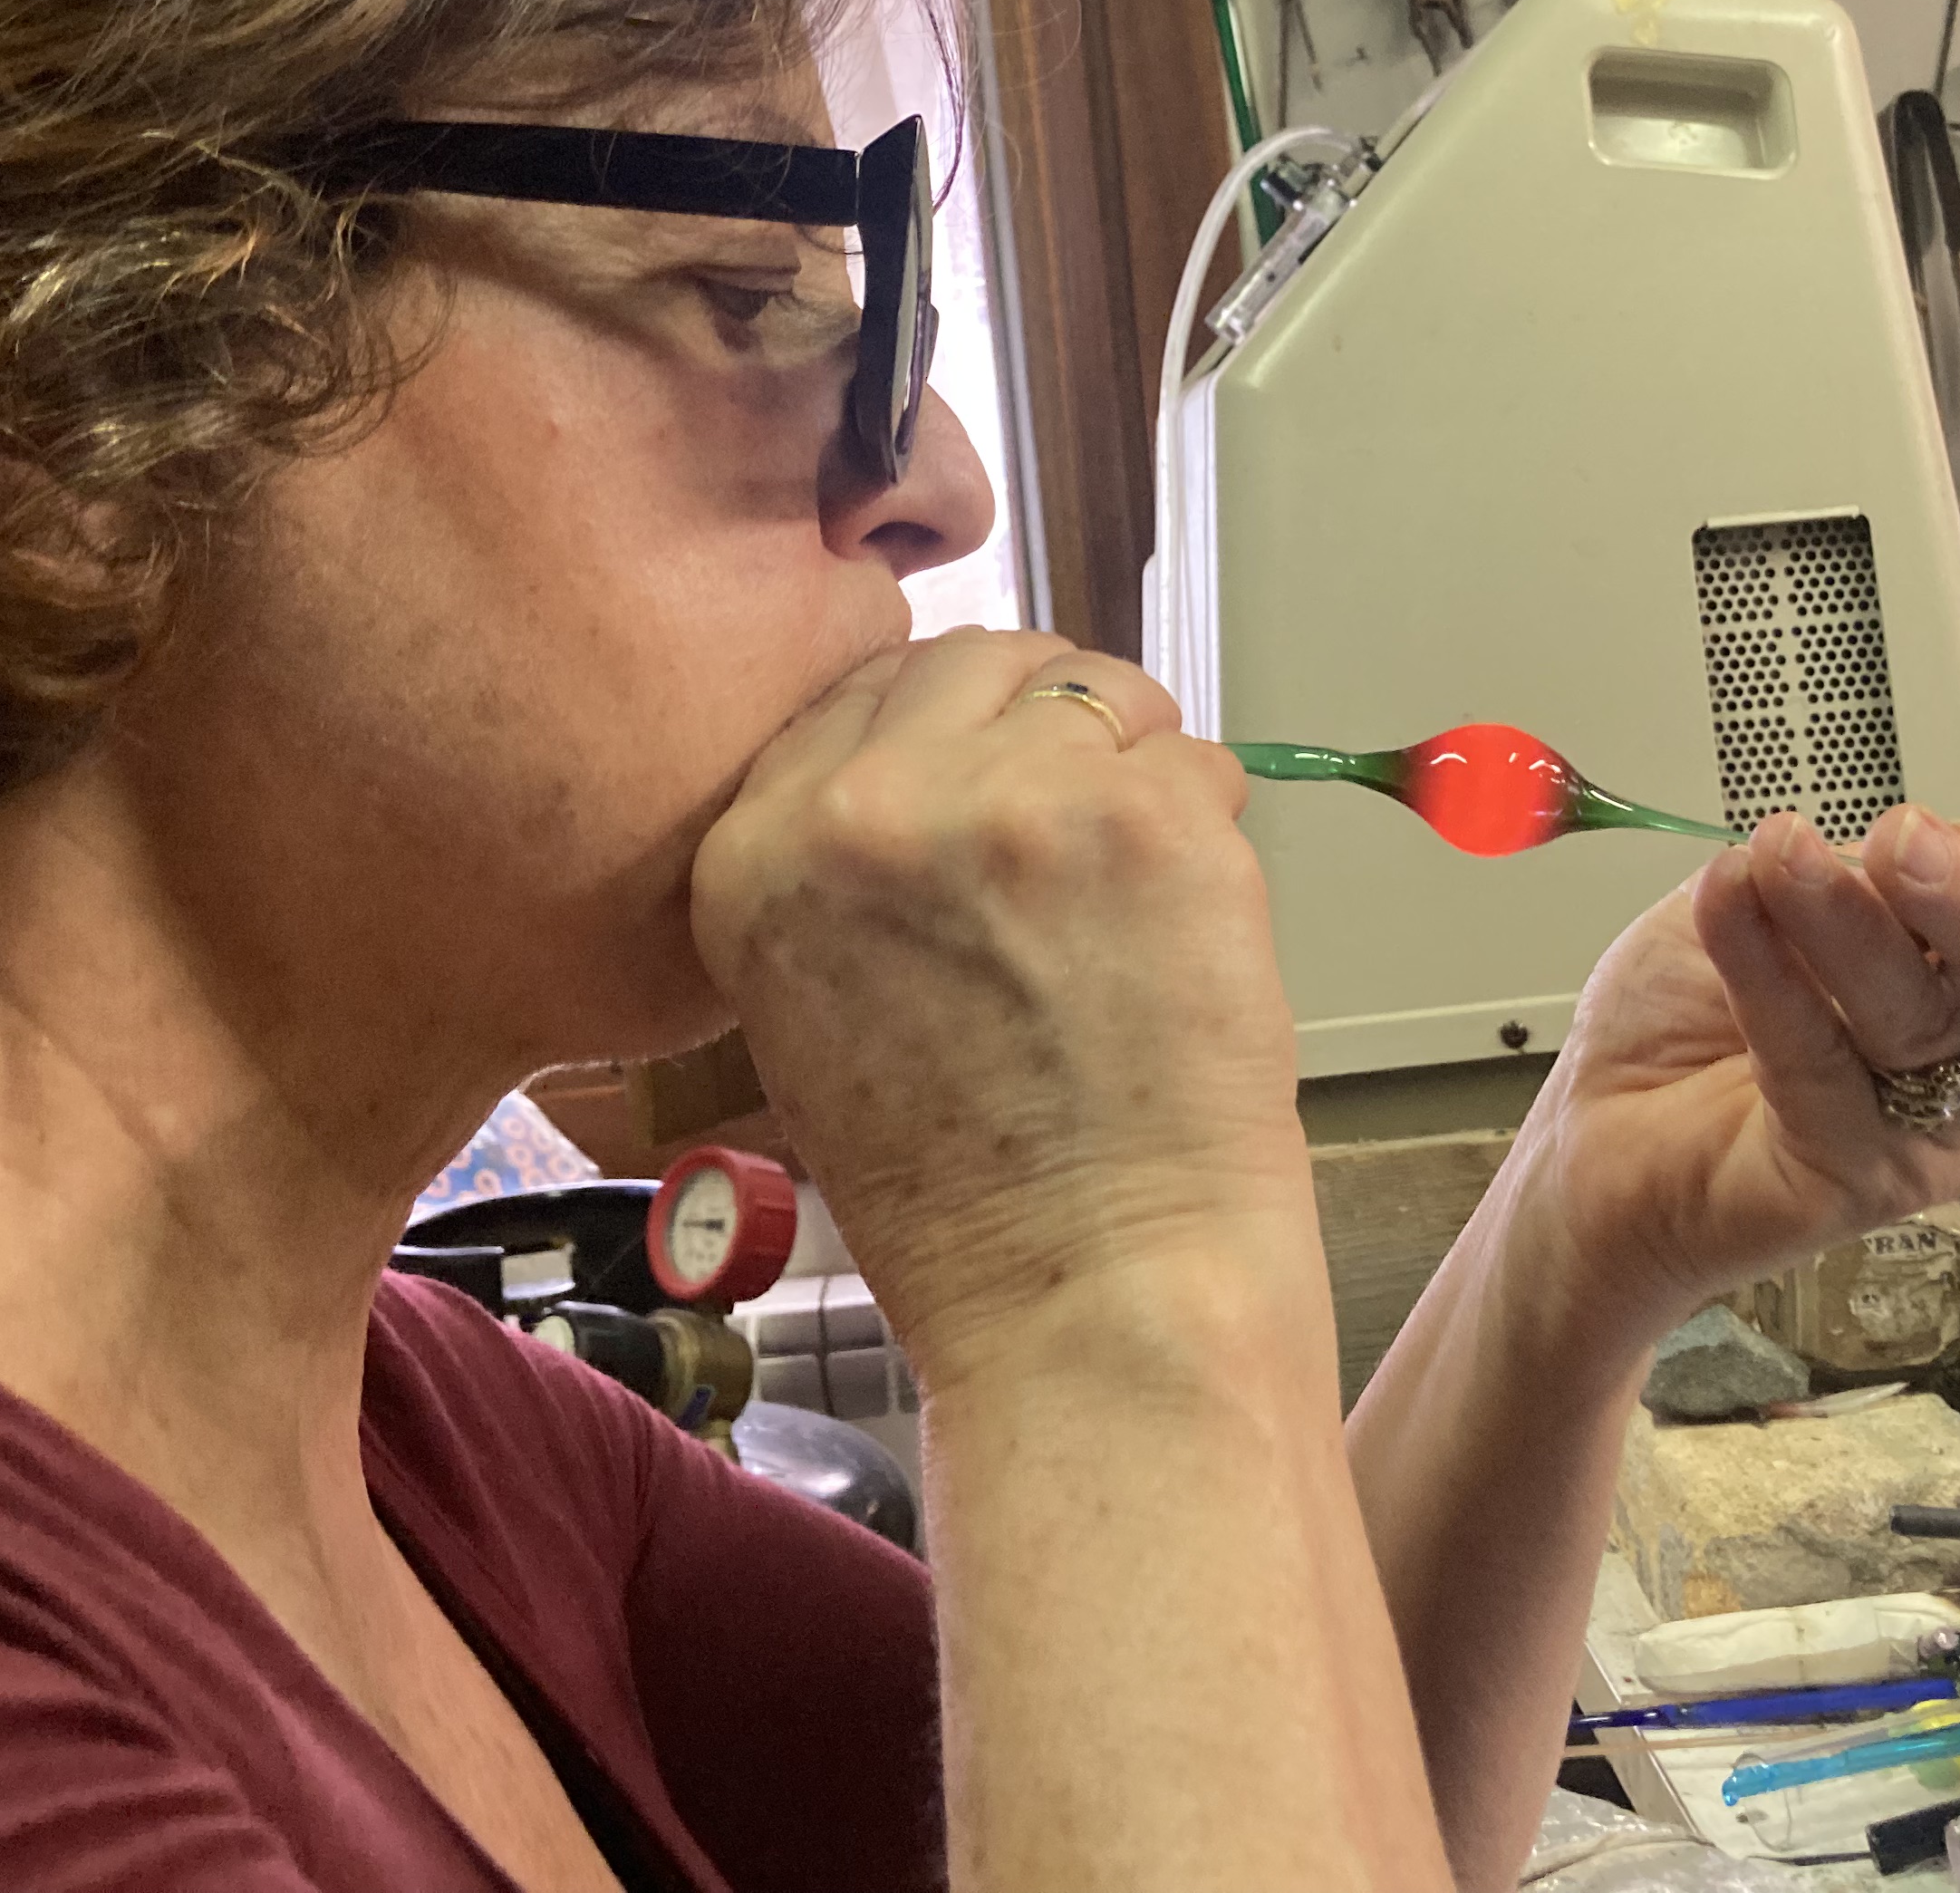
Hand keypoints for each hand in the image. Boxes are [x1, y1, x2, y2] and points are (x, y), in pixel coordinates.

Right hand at [689, 629, 1315, 1389]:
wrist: (1086, 1298)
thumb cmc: (967, 1197)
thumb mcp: (815, 1008)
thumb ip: (851, 864)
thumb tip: (947, 752)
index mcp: (752, 854)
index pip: (859, 688)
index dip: (950, 728)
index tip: (994, 779)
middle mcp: (861, 808)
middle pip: (978, 660)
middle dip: (1044, 725)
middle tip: (1085, 839)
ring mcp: (1008, 800)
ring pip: (1100, 692)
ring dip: (1133, 772)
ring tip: (1131, 906)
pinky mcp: (1141, 817)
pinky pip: (1195, 760)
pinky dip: (1208, 833)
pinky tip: (1183, 939)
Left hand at [1509, 792, 1959, 1348]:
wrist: (1597, 1139)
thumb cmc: (1698, 1019)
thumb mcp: (1787, 900)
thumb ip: (1858, 872)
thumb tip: (1901, 835)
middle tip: (1902, 838)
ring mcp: (1928, 1136)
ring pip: (1925, 1025)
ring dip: (1847, 922)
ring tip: (1778, 853)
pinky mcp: (1850, 1181)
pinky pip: (1820, 1063)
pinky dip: (1767, 972)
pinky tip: (1726, 904)